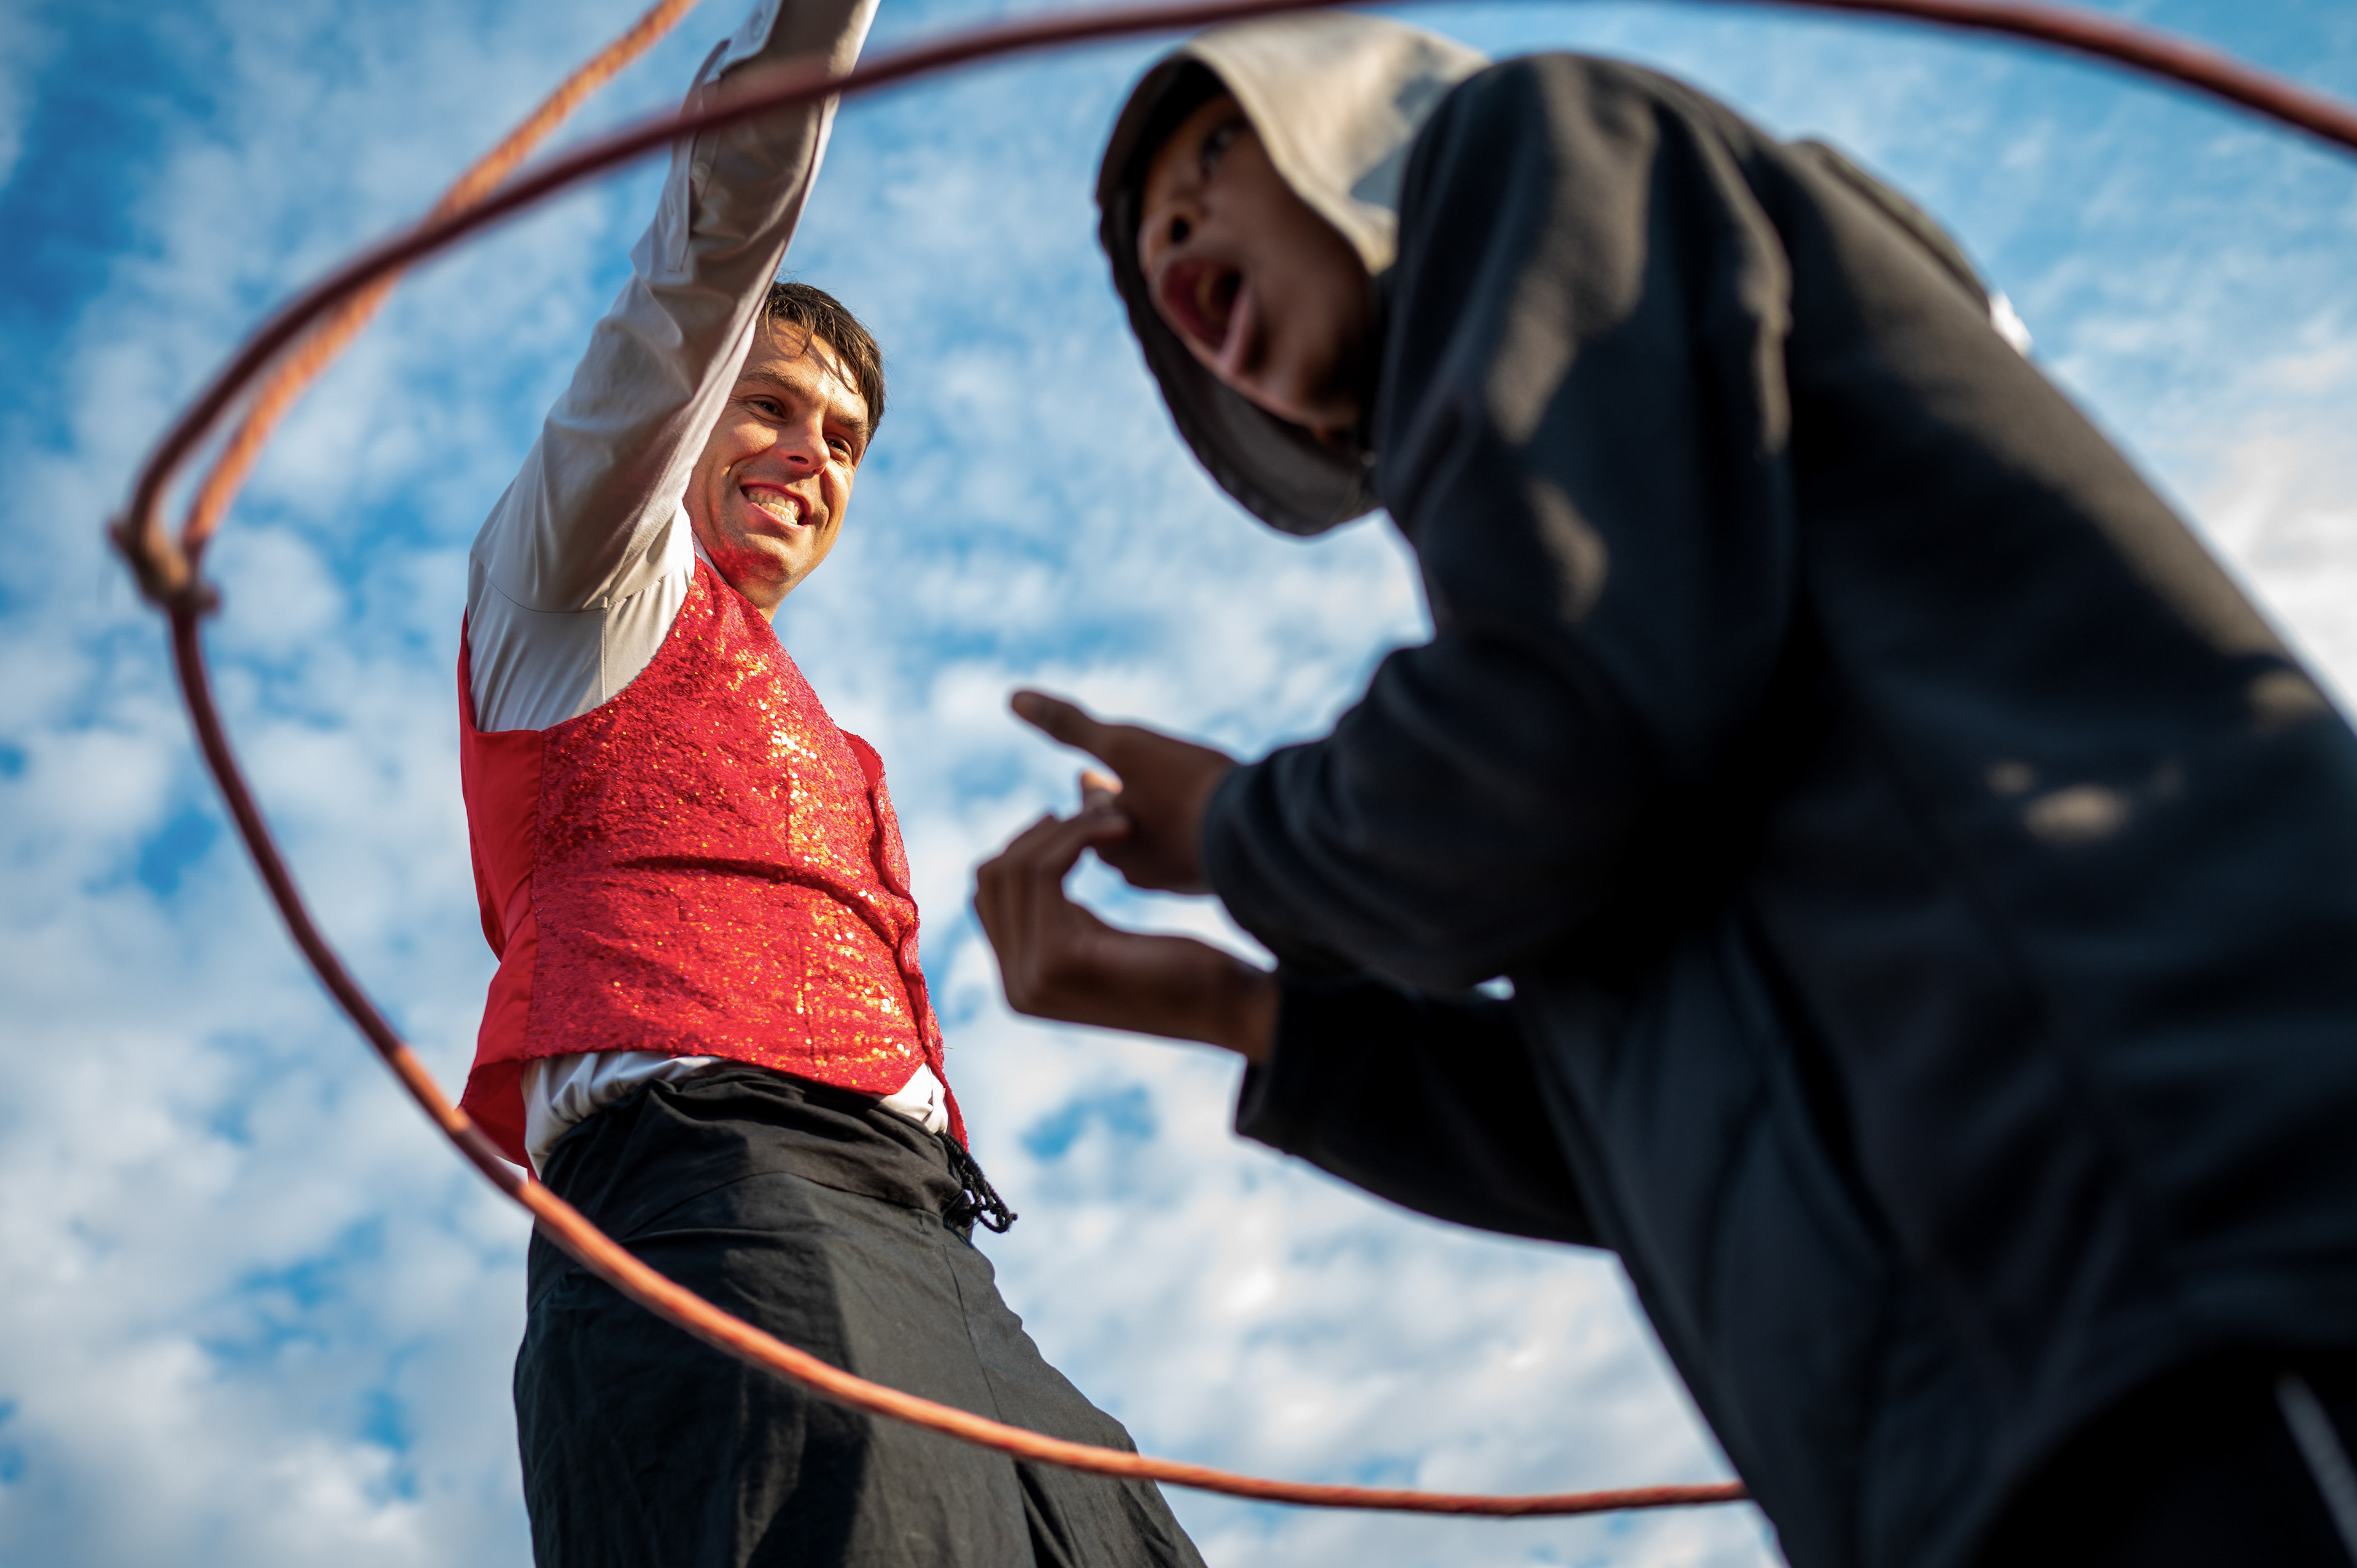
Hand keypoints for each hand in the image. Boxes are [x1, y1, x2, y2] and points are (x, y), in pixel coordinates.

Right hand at [974, 805, 1274, 1062]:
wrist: (1226, 1007)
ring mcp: (1031, 978)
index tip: (1074, 823)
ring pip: (1016, 868)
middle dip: (1039, 834)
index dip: (1023, 848)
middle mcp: (1015, 987)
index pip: (986, 895)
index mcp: (1019, 981)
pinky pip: (1046, 871)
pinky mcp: (1058, 960)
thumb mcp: (1099, 939)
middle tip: (1096, 815)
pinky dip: (1079, 836)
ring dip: (1066, 829)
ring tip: (1116, 819)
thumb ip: (1058, 911)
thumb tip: (1030, 849)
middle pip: (990, 878)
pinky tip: (1120, 828)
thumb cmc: (1179, 970)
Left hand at [1009, 691, 1234, 893]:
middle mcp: (1147, 872)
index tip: (1086, 776)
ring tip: (1161, 804)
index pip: (1087, 818)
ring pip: (1161, 847)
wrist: (1265, 835)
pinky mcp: (1228, 880)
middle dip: (1116, 812)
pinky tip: (1212, 823)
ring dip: (1156, 823)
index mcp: (1114, 847)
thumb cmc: (1188, 790)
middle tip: (1112, 789)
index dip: (1089, 794)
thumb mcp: (1123, 746)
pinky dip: (1193, 835)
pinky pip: (1198, 855)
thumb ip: (1069, 724)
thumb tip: (1011, 697)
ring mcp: (1188, 878)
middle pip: (1121, 836)